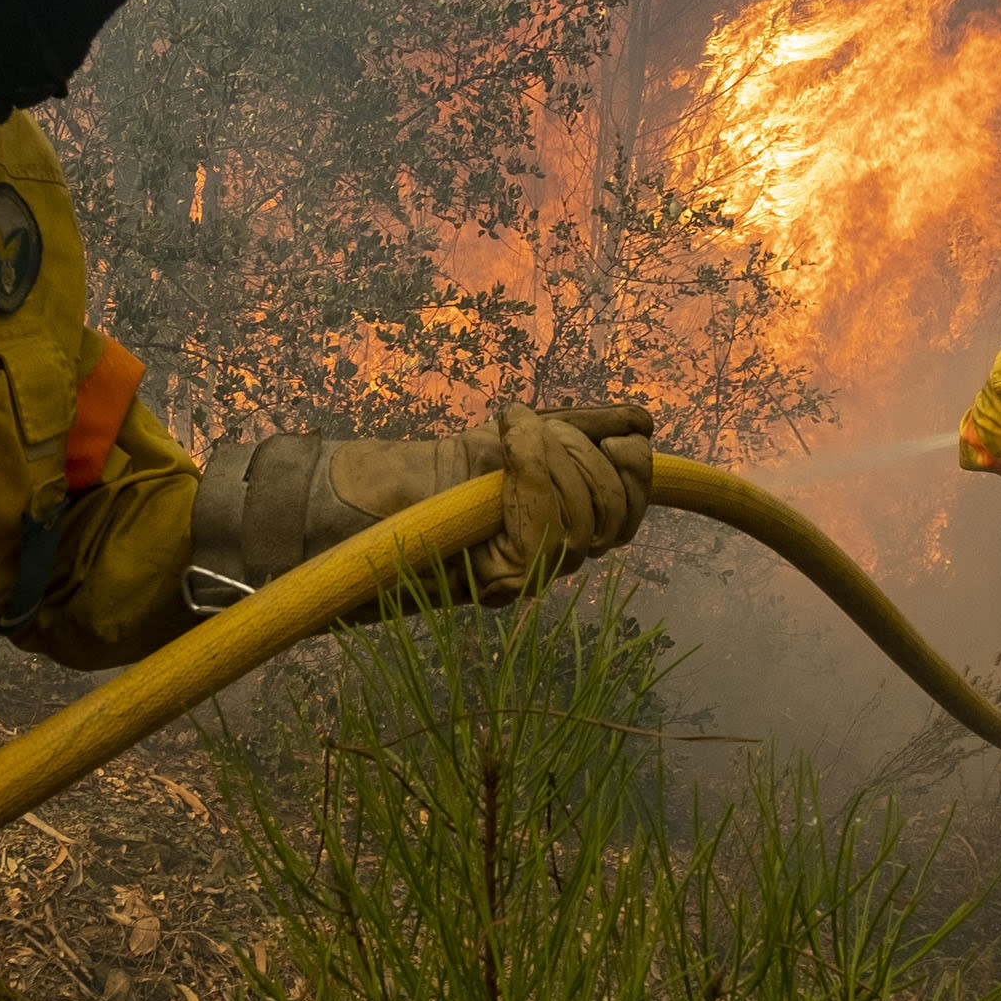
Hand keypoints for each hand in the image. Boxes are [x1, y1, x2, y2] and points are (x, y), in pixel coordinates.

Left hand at [321, 399, 655, 604]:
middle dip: (586, 454)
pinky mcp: (505, 579)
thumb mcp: (514, 439)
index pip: (631, 511)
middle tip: (534, 430)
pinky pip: (548, 528)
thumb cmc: (427, 473)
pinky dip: (533, 468)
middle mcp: (552, 560)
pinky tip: (505, 440)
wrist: (357, 500)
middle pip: (615, 511)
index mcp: (563, 527)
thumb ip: (577, 430)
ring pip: (586, 520)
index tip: (621, 434)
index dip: (638, 469)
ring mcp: (530, 575)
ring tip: (512, 434)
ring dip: (555, 458)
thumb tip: (643, 422)